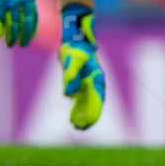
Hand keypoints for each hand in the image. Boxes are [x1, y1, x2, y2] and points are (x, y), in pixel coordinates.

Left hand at [60, 4, 105, 129]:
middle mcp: (93, 81)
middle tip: (81, 128)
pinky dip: (78, 108)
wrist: (75, 37)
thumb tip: (68, 95)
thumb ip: (70, 75)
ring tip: (77, 126)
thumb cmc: (75, 46)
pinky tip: (73, 118)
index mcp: (96, 76)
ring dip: (83, 114)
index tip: (88, 123)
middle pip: (93, 102)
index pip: (96, 98)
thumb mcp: (72, 58)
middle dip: (88, 116)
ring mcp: (87, 82)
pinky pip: (81, 99)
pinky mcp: (81, 82)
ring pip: (87, 103)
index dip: (93, 111)